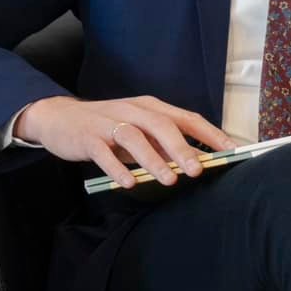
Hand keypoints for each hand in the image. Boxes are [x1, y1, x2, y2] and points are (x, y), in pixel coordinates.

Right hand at [14, 95, 236, 188]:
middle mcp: (132, 111)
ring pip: (135, 138)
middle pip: (161, 125)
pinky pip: (104, 153)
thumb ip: (163, 143)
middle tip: (198, 170)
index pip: (186, 117)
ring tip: (168, 181)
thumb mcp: (138, 130)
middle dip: (182, 148)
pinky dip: (117, 168)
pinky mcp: (88, 138)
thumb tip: (197, 162)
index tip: (232, 151)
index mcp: (150, 107)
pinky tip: (128, 183)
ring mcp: (109, 123)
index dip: (209, 133)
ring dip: (153, 160)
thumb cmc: (107, 127)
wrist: (59, 117)